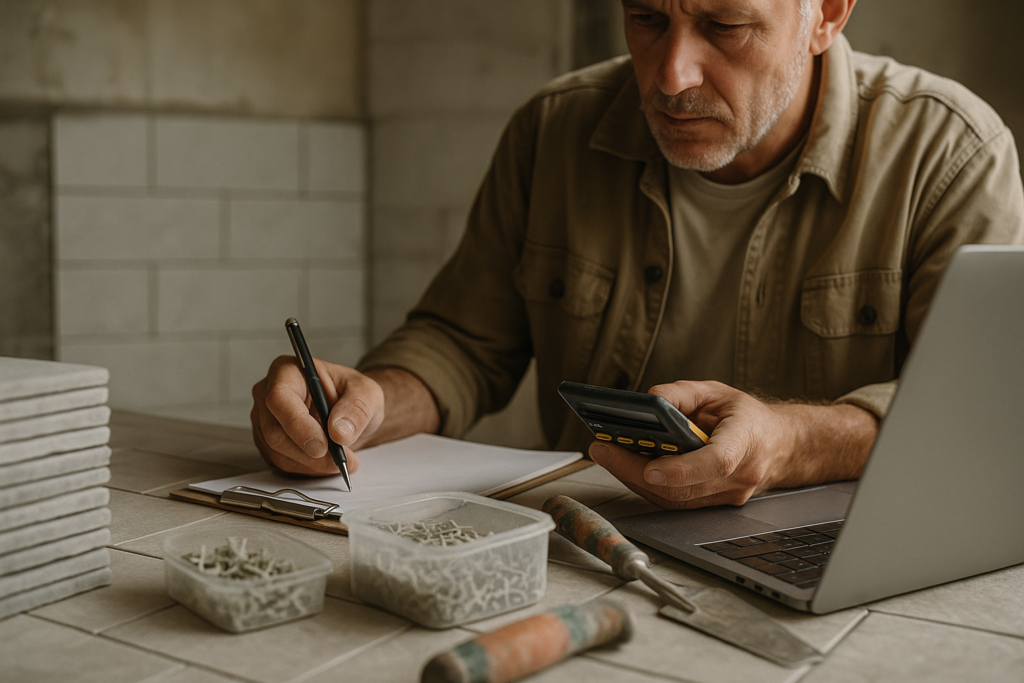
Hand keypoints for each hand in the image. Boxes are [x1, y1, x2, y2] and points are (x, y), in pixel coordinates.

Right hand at [250, 356, 383, 475]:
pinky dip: (308, 469)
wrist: (350, 413)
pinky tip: (327, 462)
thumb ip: (357, 408)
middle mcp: (268, 394)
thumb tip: (339, 432)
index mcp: (288, 371)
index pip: (280, 398)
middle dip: (309, 453)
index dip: (298, 425)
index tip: (322, 446)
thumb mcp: (367, 393)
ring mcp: (265, 421)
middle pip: (275, 431)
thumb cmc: (352, 394)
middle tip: (339, 460)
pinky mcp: (269, 444)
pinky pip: (282, 463)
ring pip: (278, 452)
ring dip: (312, 464)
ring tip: (341, 460)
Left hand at [588, 380, 875, 508]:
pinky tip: (624, 465)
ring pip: (674, 498)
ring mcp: (727, 496)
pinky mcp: (712, 505)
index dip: (683, 469)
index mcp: (746, 440)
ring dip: (633, 478)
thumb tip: (649, 400)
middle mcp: (740, 475)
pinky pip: (674, 500)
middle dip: (635, 470)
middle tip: (603, 449)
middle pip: (684, 486)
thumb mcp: (717, 392)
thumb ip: (682, 393)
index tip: (651, 468)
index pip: (717, 461)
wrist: (779, 447)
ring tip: (605, 453)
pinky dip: (646, 485)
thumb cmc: (746, 418)